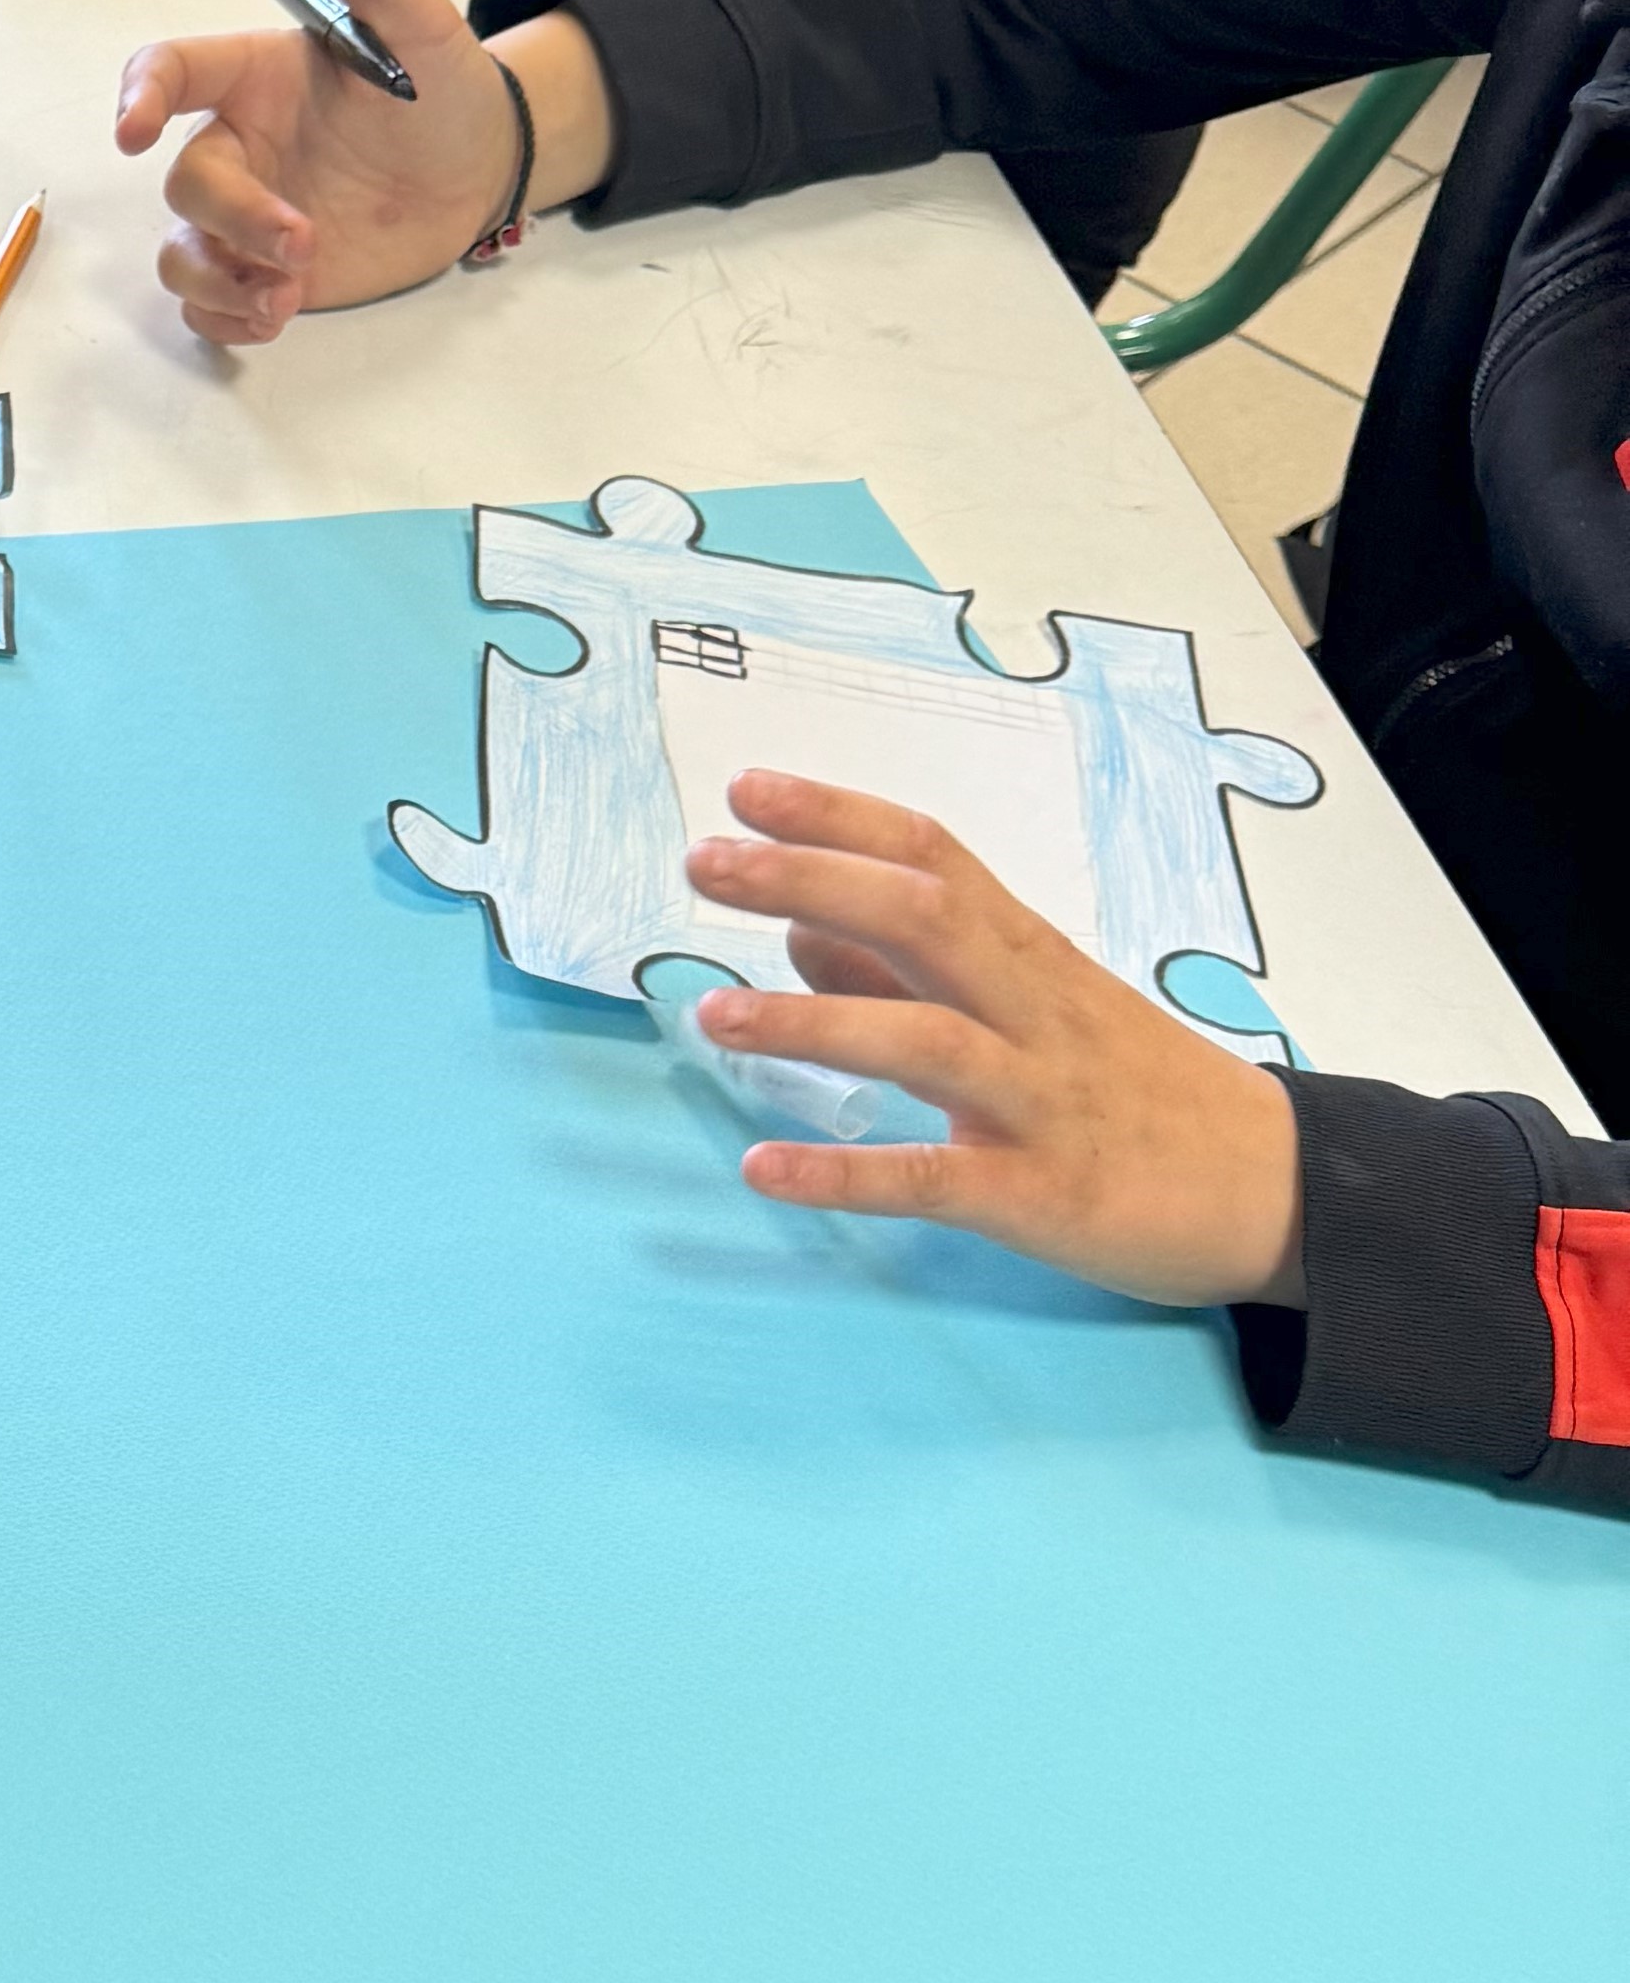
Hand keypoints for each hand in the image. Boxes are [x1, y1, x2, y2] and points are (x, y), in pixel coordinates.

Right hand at [113, 0, 591, 342]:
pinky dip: (227, 319)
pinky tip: (276, 317)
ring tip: (286, 295)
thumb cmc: (443, 87)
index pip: (169, 73)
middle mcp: (240, 145)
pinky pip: (211, 304)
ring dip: (220, 281)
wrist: (485, 169)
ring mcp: (250, 214)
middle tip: (302, 245)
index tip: (134, 131)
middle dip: (234, 221)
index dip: (138, 96)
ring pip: (182, 253)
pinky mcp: (268, 272)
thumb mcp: (415, 23)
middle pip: (185, 184)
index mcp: (254, 78)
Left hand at [679, 772, 1306, 1303]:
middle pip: (925, 920)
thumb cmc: (1142, 1089)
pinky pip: (937, 1179)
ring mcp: (1041, 1101)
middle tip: (704, 862)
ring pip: (927, 1042)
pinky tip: (764, 1170)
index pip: (934, 859)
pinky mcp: (1044, 1194)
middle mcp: (1035, 1011)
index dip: (840, 818)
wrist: (1278, 1189)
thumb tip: (799, 930)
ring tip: (713, 1017)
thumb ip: (910, 974)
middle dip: (810, 881)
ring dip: (814, 1023)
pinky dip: (846, 1174)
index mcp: (1032, 955)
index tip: (747, 788)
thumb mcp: (1036, 1010)